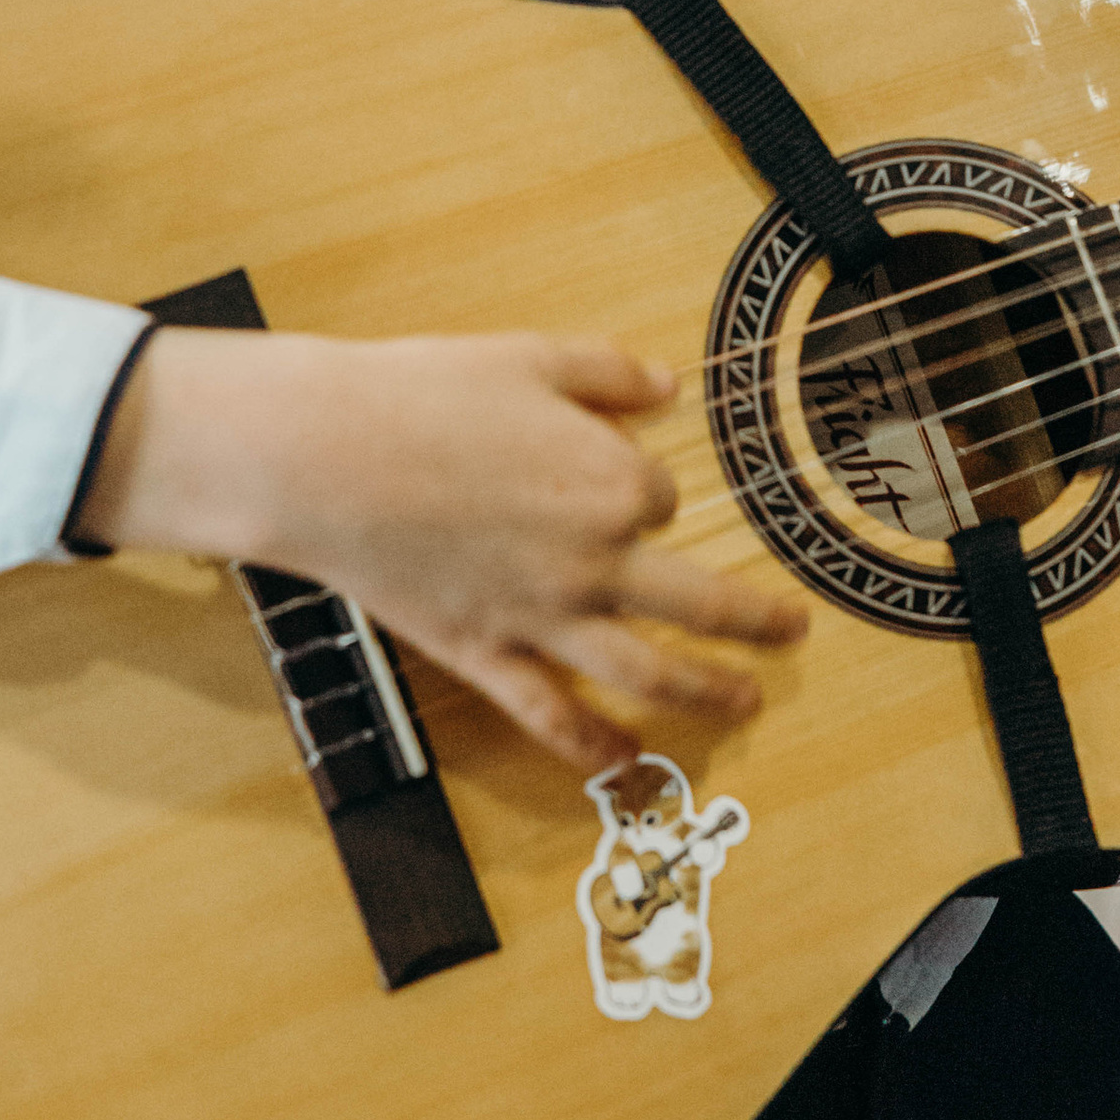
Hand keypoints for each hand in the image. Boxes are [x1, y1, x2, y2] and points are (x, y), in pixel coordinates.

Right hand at [77, 326, 806, 772]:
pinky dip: (593, 747)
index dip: (645, 487)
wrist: (325, 453)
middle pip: (700, 602)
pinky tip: (623, 762)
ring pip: (647, 672)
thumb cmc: (422, 393)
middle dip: (757, 621)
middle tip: (794, 630)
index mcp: (614, 482)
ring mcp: (542, 617)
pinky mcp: (486, 654)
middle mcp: (595, 560)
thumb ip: (610, 374)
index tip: (623, 480)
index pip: (661, 496)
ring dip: (709, 695)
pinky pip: (551, 714)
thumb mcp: (531, 357)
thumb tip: (667, 388)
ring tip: (746, 704)